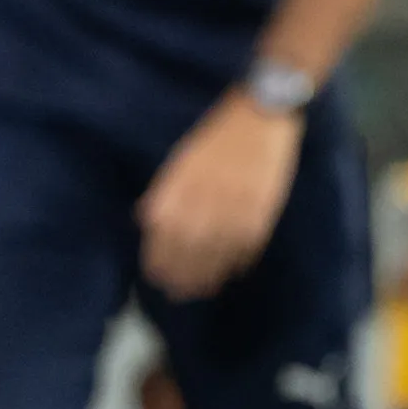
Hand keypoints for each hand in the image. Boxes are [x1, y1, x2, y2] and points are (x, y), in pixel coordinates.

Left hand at [137, 91, 301, 299]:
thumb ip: (165, 192)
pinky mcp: (261, 211)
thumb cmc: (216, 137)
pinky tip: (229, 273)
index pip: (162, 234)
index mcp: (181, 186)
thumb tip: (146, 220)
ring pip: (217, 253)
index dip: (158, 259)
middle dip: (180, 275)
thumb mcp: (181, 159)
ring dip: (207, 276)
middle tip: (176, 293)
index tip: (155, 276)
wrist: (259, 115)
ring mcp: (234, 207)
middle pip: (188, 249)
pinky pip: (246, 246)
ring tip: (200, 290)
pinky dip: (237, 262)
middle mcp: (204, 200)